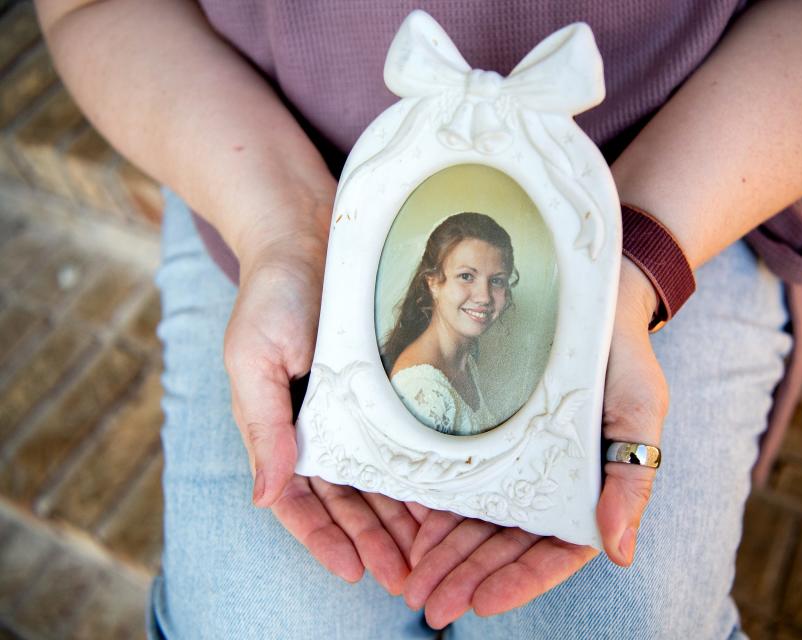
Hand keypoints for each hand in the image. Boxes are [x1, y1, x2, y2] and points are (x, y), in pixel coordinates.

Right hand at [222, 197, 425, 593]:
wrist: (308, 234)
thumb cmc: (271, 295)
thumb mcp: (252, 358)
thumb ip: (261, 427)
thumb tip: (264, 495)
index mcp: (278, 429)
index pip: (298, 500)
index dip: (323, 539)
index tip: (354, 570)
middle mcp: (316, 429)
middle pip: (345, 502)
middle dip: (372, 541)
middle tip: (405, 577)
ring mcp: (352, 412)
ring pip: (378, 481)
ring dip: (399, 519)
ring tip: (430, 552)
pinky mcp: (384, 389)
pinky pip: (404, 440)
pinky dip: (420, 472)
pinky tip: (444, 498)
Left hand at [402, 259, 666, 626]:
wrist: (592, 300)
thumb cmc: (624, 361)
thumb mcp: (640, 413)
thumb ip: (632, 481)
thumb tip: (620, 552)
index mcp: (586, 492)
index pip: (553, 553)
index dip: (519, 582)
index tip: (482, 603)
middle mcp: (545, 486)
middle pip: (502, 546)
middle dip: (466, 577)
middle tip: (428, 603)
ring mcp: (513, 464)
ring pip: (474, 522)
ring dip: (442, 554)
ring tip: (409, 579)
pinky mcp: (483, 438)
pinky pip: (454, 478)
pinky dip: (431, 506)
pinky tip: (404, 526)